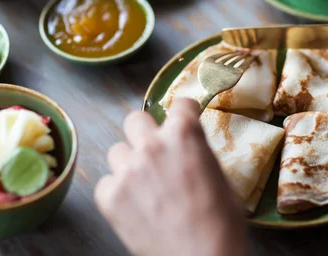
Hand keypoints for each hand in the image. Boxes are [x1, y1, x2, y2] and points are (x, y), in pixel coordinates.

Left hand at [94, 98, 247, 255]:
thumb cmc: (221, 223)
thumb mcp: (220, 176)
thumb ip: (198, 152)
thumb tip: (189, 146)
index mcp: (184, 134)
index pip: (180, 104)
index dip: (184, 112)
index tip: (184, 119)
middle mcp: (151, 145)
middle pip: (135, 119)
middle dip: (145, 132)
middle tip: (155, 150)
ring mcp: (127, 170)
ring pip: (117, 151)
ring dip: (129, 163)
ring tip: (144, 185)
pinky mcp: (109, 197)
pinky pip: (106, 183)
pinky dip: (117, 192)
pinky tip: (134, 206)